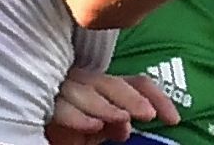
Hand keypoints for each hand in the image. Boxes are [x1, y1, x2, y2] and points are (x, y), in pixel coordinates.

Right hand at [47, 68, 178, 144]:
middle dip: (132, 98)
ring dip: (106, 106)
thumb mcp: (100, 128)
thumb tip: (126, 125)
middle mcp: (85, 82)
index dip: (156, 97)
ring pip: (86, 91)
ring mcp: (63, 89)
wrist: (40, 130)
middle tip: (149, 115)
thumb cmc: (69, 127)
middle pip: (111, 83)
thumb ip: (115, 124)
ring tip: (122, 119)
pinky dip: (78, 116)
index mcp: (104, 87)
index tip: (174, 120)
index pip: (135, 83)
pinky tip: (93, 126)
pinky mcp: (43, 102)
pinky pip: (61, 107)